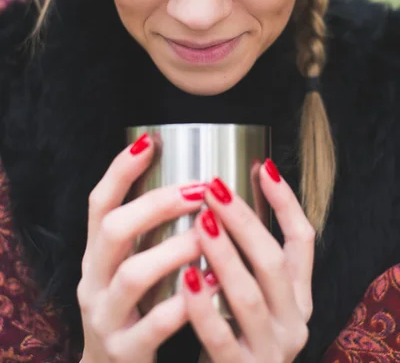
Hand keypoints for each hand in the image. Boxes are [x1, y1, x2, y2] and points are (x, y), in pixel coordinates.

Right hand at [77, 133, 217, 362]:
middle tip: (199, 190)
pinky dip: (186, 301)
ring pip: (133, 275)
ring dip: (174, 248)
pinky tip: (213, 282)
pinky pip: (155, 325)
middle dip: (156, 204)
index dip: (120, 170)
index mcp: (97, 254)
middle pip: (113, 231)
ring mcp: (106, 317)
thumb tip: (186, 179)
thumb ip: (146, 232)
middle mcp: (94, 281)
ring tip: (208, 233)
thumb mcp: (128, 265)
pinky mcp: (126, 351)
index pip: (99, 203)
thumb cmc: (134, 307)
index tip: (150, 141)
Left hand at [182, 159, 314, 362]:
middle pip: (273, 262)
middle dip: (244, 221)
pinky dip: (204, 306)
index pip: (302, 240)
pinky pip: (222, 338)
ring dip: (224, 255)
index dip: (285, 202)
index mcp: (296, 295)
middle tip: (215, 188)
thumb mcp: (251, 296)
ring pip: (249, 296)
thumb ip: (246, 257)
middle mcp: (291, 320)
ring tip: (201, 222)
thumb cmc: (235, 335)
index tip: (261, 167)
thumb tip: (226, 196)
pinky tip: (187, 278)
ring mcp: (270, 350)